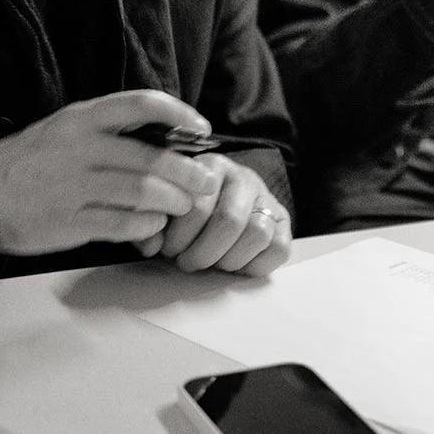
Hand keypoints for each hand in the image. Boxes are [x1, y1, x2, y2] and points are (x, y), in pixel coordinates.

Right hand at [0, 91, 220, 255]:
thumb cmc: (34, 161)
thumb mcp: (67, 130)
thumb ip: (111, 131)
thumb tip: (169, 137)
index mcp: (82, 119)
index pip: (140, 104)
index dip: (179, 114)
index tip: (201, 128)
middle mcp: (80, 148)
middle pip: (151, 157)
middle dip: (188, 172)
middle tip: (205, 181)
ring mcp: (74, 186)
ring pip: (142, 191)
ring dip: (173, 201)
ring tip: (182, 205)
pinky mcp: (70, 221)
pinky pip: (123, 224)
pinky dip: (147, 226)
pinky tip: (153, 225)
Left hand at [138, 154, 291, 276]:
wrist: (220, 200)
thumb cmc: (186, 210)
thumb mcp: (166, 209)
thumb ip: (152, 223)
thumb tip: (150, 245)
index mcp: (210, 168)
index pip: (198, 205)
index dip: (180, 236)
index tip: (167, 249)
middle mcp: (243, 177)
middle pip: (230, 221)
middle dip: (203, 253)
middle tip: (187, 263)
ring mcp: (267, 198)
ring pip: (258, 233)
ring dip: (229, 260)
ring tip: (211, 264)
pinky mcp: (284, 221)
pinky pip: (279, 249)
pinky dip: (255, 265)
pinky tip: (235, 264)